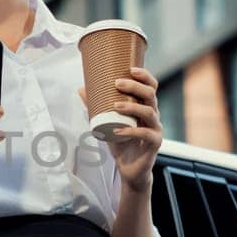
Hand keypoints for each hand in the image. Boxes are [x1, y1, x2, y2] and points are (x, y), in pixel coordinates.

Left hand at [78, 66, 162, 192]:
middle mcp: (153, 115)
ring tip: (115, 106)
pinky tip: (118, 130)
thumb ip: (95, 107)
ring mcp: (155, 129)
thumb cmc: (120, 142)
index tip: (130, 69)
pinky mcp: (155, 144)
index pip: (151, 86)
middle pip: (151, 95)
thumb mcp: (106, 122)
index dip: (144, 76)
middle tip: (117, 83)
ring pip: (150, 112)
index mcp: (144, 106)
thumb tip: (81, 88)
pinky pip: (147, 134)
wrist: (129, 168)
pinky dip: (132, 131)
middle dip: (135, 87)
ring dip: (132, 107)